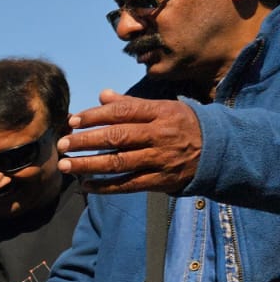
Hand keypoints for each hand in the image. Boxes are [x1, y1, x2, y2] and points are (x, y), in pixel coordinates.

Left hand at [57, 90, 201, 193]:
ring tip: (65, 165)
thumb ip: (131, 104)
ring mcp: (160, 159)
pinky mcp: (160, 180)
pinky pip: (127, 185)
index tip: (73, 121)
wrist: (219, 151)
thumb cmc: (183, 125)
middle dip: (86, 141)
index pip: (124, 111)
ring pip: (119, 162)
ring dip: (88, 165)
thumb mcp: (164, 108)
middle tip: (62, 144)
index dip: (96, 116)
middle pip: (117, 137)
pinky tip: (85, 185)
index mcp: (161, 112)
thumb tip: (102, 94)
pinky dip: (104, 187)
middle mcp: (160, 135)